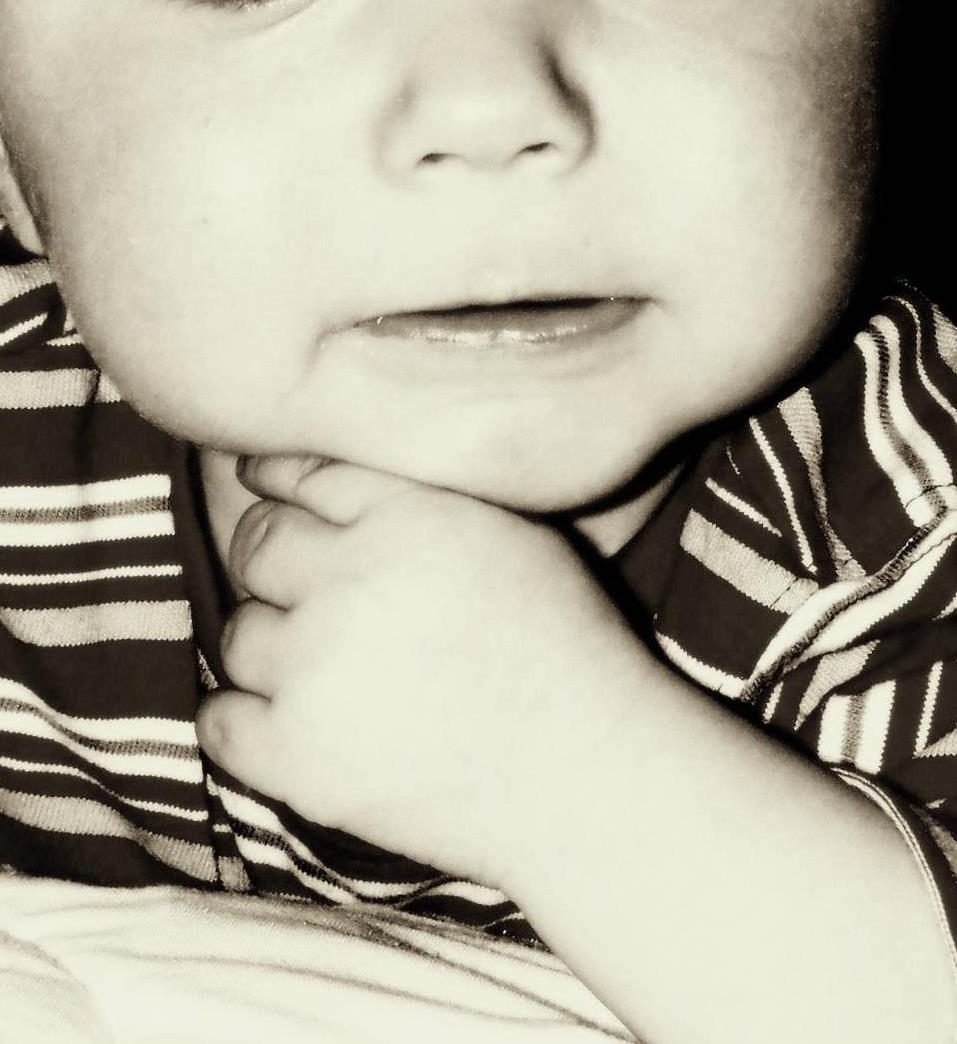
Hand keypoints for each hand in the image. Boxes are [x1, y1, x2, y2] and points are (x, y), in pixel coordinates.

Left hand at [195, 457, 642, 890]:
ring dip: (272, 646)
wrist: (589, 777)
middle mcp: (351, 582)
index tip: (270, 494)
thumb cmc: (562, 645)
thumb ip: (413, 496)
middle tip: (315, 596)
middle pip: (255, 546)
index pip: (300, 474)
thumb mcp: (506, 532)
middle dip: (276, 564)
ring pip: (238, 632)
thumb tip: (316, 474)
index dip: (279, 484)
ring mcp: (315, 671)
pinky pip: (219, 720)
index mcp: (408, 516)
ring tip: (329, 669)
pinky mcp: (296, 757)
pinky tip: (289, 720)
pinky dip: (245, 720)